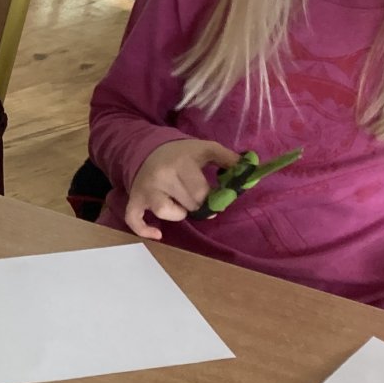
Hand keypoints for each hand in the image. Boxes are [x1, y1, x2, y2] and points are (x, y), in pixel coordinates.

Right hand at [122, 138, 240, 240]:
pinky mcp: (135, 199)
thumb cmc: (181, 153)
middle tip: (198, 200)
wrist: (147, 148)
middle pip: (189, 204)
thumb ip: (228, 158)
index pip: (202, 192)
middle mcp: (162, 175)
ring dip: (179, 214)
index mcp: (181, 162)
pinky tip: (158, 234)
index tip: (215, 196)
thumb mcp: (205, 149)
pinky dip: (144, 229)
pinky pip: (134, 219)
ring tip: (182, 207)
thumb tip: (249, 169)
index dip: (213, 199)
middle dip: (198, 206)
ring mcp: (146, 188)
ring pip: (166, 212)